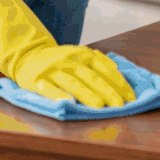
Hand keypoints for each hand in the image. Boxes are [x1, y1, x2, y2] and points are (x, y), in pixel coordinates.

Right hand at [0, 0, 135, 107]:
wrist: (28, 55)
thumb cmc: (60, 60)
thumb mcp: (81, 55)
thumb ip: (99, 62)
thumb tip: (119, 72)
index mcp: (83, 54)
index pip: (105, 68)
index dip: (118, 82)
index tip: (130, 96)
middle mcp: (69, 60)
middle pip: (91, 76)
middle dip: (107, 91)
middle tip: (119, 105)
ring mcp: (53, 70)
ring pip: (72, 82)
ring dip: (87, 94)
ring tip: (99, 106)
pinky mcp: (37, 80)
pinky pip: (48, 88)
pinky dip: (58, 95)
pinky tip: (67, 104)